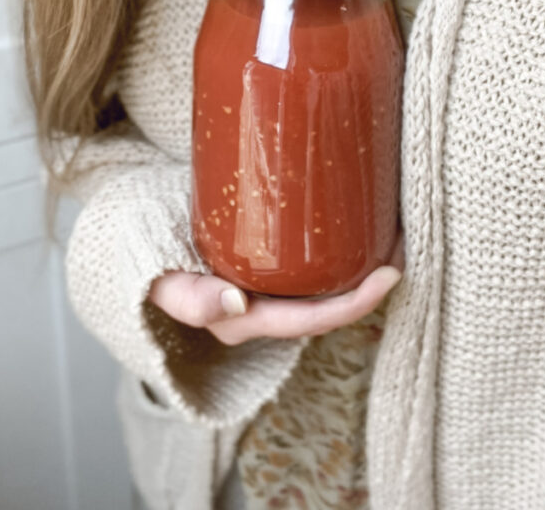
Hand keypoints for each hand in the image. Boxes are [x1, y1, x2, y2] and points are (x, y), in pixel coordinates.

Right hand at [147, 234, 403, 345]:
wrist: (139, 253)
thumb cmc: (152, 267)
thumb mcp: (162, 283)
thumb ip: (190, 297)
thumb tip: (236, 302)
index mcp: (245, 322)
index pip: (312, 320)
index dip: (356, 303)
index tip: (391, 273)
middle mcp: (264, 312)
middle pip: (331, 305)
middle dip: (373, 281)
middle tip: (405, 241)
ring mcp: (268, 291)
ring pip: (326, 286)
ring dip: (363, 263)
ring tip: (394, 229)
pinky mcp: (269, 268)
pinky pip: (313, 267)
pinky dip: (341, 250)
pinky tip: (360, 222)